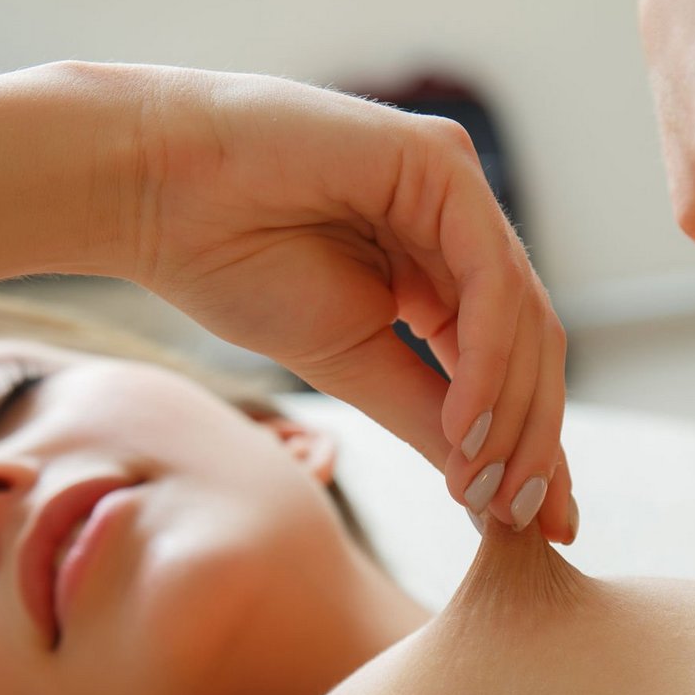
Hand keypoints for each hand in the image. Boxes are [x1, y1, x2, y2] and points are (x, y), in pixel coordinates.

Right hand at [125, 67, 574, 541]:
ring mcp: (457, 190)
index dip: (533, 447)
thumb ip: (427, 419)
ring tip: (484, 490)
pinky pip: (490, 279)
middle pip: (532, 345)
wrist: (153, 191)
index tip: (542, 532)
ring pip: (523, 318)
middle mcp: (460, 230)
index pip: (511, 364)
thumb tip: (487, 494)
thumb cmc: (234, 267)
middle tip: (525, 523)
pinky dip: (486, 362)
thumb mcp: (351, 366)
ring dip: (513, 414)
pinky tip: (466, 426)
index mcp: (439, 273)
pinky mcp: (440, 161)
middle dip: (536, 440)